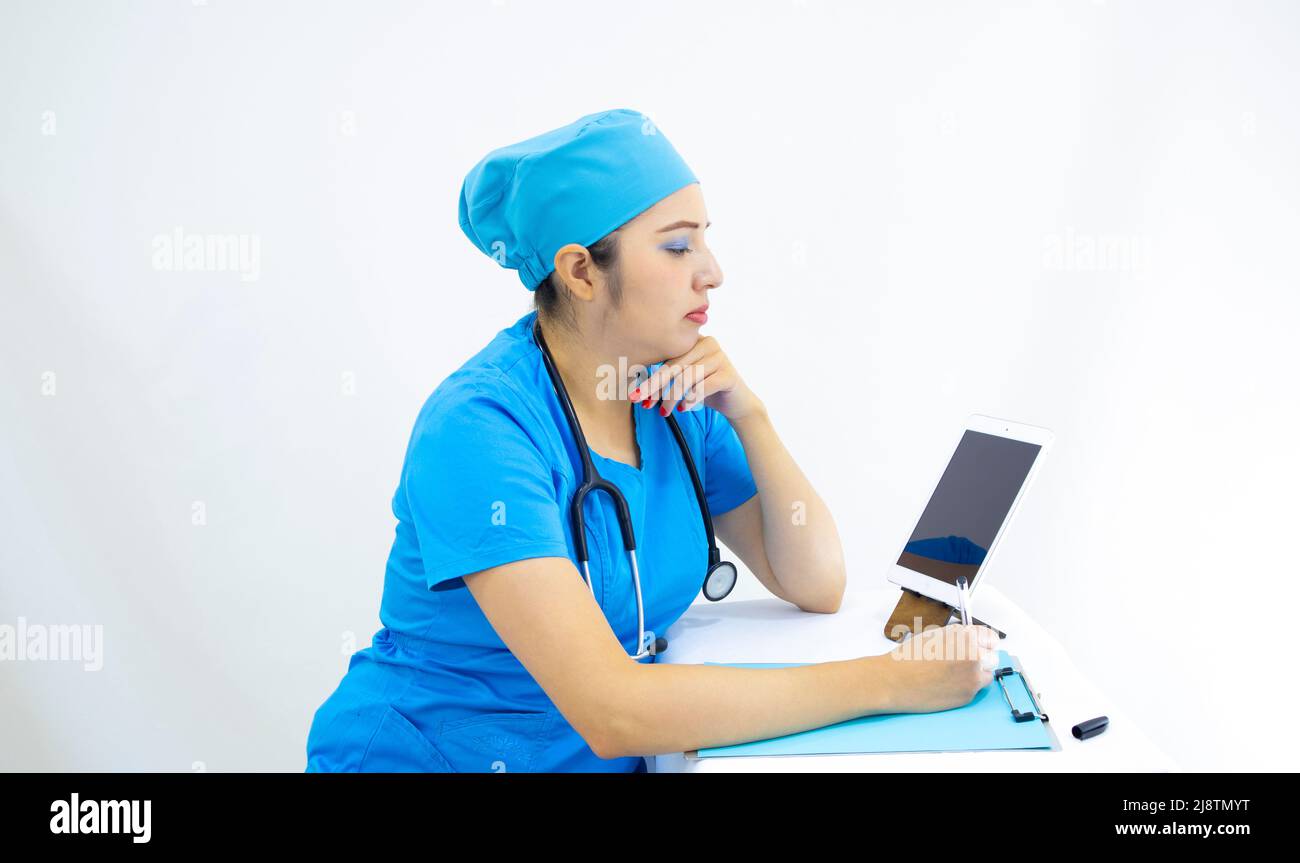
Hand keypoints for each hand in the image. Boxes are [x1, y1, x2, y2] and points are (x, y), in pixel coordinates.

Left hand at [627, 335, 764, 421]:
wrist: (738, 403)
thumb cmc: (707, 389)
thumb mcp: (687, 378)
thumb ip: (669, 374)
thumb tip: (638, 387)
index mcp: (695, 339)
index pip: (668, 357)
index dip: (651, 376)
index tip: (636, 394)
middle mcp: (709, 343)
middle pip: (675, 367)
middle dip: (655, 386)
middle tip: (640, 400)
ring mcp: (720, 357)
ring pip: (687, 378)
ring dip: (671, 398)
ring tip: (664, 412)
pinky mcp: (728, 375)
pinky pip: (703, 387)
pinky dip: (690, 400)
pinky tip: (682, 409)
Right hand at [882, 623, 999, 713]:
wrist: (894, 681)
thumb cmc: (908, 657)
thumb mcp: (935, 635)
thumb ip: (959, 636)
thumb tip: (973, 640)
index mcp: (965, 637)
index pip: (991, 638)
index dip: (984, 642)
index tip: (981, 646)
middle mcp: (974, 656)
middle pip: (993, 657)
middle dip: (981, 658)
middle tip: (963, 660)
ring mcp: (973, 678)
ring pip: (987, 675)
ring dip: (976, 673)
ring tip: (953, 673)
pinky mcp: (968, 696)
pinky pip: (975, 689)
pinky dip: (966, 686)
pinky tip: (947, 683)